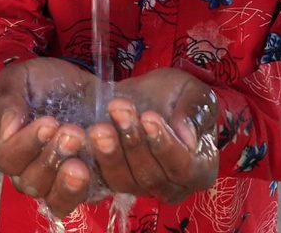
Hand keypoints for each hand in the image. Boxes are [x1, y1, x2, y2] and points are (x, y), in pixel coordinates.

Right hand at [0, 58, 101, 217]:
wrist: (91, 87)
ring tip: (85, 160)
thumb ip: (9, 100)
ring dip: (71, 183)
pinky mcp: (90, 188)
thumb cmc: (50, 83)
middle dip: (52, 159)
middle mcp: (29, 172)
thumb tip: (7, 130)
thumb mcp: (23, 78)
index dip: (26, 145)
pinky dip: (100, 179)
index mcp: (8, 147)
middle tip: (73, 133)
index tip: (49, 123)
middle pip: (32, 183)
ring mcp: (60, 184)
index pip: (7, 159)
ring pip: (58, 202)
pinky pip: (91, 198)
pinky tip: (109, 155)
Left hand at [86, 68, 218, 203]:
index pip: (185, 169)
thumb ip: (196, 110)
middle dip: (133, 142)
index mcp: (199, 169)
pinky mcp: (108, 186)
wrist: (132, 96)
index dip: (165, 145)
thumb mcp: (191, 91)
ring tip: (99, 126)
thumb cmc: (169, 95)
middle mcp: (170, 187)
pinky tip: (81, 138)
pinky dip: (90, 162)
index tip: (148, 117)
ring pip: (123, 181)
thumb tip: (188, 137)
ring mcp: (138, 189)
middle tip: (118, 109)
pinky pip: (96, 184)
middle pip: (151, 177)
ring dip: (109, 152)